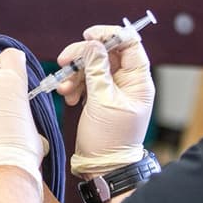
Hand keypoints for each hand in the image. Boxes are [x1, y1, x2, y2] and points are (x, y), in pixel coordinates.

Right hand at [56, 25, 154, 176]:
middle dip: (83, 56)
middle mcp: (128, 82)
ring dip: (75, 73)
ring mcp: (113, 90)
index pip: (129, 44)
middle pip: (106, 53)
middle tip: (64, 61)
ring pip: (92, 66)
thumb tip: (93, 45)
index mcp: (138, 81)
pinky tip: (68, 97)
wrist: (104, 168)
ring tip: (65, 89)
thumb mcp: (103, 101)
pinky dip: (74, 85)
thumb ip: (97, 70)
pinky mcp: (99, 98)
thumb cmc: (110, 139)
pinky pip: (86, 81)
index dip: (110, 35)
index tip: (88, 36)